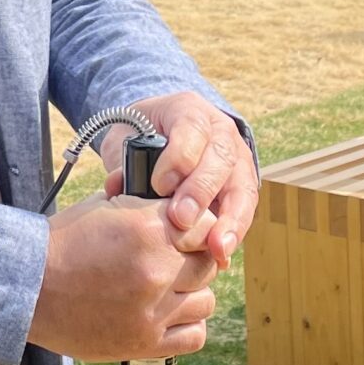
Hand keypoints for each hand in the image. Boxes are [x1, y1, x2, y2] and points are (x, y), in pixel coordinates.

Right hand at [28, 193, 219, 362]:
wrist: (28, 289)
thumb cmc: (60, 246)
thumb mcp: (99, 207)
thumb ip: (138, 200)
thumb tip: (161, 193)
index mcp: (148, 231)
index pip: (206, 226)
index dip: (199, 228)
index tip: (188, 233)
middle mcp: (157, 271)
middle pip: (208, 264)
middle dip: (195, 259)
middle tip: (176, 260)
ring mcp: (153, 311)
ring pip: (205, 301)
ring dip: (192, 294)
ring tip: (170, 290)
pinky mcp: (145, 342)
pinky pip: (194, 335)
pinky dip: (188, 325)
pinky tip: (169, 315)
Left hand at [103, 91, 258, 267]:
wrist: (164, 133)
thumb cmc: (141, 137)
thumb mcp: (128, 138)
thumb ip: (124, 162)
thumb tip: (118, 188)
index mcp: (189, 111)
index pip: (190, 128)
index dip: (178, 158)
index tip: (159, 185)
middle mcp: (220, 131)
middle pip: (220, 158)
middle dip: (201, 190)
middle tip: (181, 219)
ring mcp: (237, 157)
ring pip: (241, 185)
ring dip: (229, 218)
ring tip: (217, 247)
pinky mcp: (243, 184)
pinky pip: (245, 207)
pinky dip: (234, 230)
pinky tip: (222, 253)